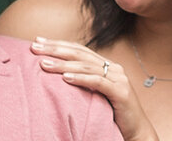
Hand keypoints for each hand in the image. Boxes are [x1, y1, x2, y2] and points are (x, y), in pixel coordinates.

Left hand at [31, 38, 159, 140]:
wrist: (137, 132)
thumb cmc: (113, 115)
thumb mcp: (95, 94)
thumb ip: (83, 82)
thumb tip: (58, 75)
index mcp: (106, 65)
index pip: (78, 50)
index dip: (58, 44)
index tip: (38, 41)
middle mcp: (113, 68)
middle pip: (79, 54)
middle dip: (55, 49)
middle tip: (34, 47)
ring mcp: (118, 78)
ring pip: (86, 66)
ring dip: (62, 64)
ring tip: (44, 64)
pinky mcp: (120, 92)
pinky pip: (97, 82)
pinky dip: (80, 78)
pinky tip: (65, 77)